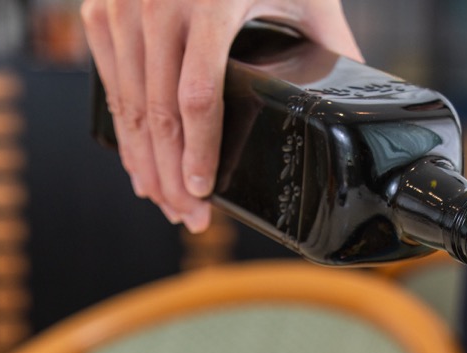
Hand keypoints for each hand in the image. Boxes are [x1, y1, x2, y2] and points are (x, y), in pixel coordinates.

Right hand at [80, 0, 361, 232]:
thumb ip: (332, 47)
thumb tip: (362, 104)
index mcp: (212, 1)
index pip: (198, 96)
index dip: (198, 153)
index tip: (201, 193)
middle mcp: (160, 2)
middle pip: (158, 113)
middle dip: (171, 176)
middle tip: (189, 217)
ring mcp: (125, 5)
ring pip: (128, 105)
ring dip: (145, 163)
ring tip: (165, 203)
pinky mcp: (104, 8)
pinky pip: (110, 84)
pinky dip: (122, 131)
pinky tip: (139, 165)